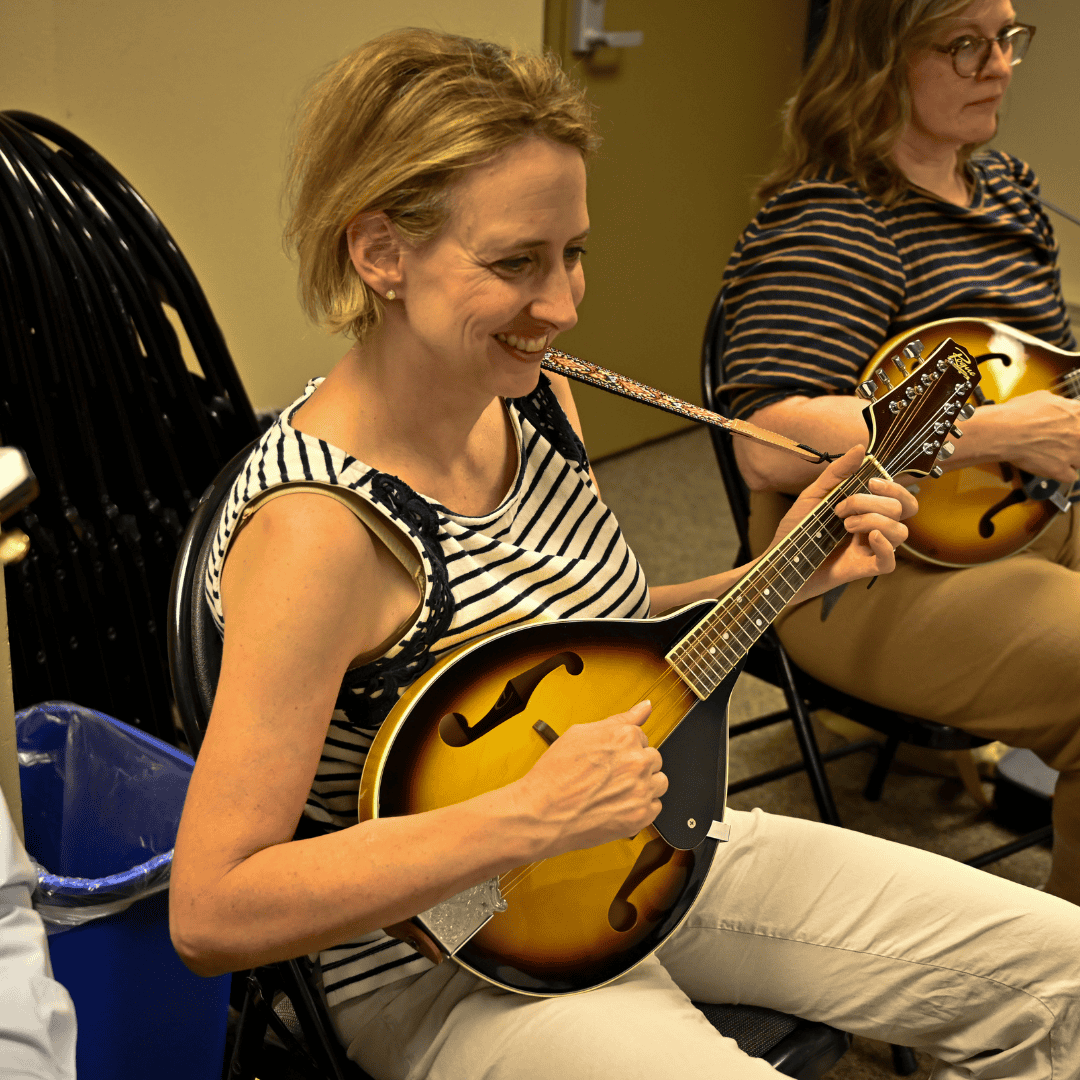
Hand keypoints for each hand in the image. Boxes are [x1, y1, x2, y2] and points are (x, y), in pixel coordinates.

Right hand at [512, 701, 665, 857]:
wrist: (543, 813)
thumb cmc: (555, 775)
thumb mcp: (581, 734)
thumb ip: (620, 719)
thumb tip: (644, 707)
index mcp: (624, 736)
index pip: (642, 737)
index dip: (624, 748)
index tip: (613, 758)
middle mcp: (637, 761)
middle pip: (653, 759)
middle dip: (637, 765)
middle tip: (612, 775)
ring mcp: (641, 789)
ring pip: (659, 782)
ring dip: (644, 785)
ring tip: (617, 791)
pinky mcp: (641, 815)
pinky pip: (656, 807)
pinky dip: (641, 807)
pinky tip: (620, 805)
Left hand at [770, 445, 916, 600]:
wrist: (779, 560)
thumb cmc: (797, 530)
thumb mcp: (813, 495)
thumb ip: (837, 473)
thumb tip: (860, 448)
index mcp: (867, 510)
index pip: (900, 497)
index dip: (894, 488)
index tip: (869, 482)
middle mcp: (873, 528)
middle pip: (900, 510)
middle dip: (871, 503)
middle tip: (840, 509)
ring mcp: (870, 549)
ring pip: (900, 532)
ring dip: (873, 521)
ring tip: (845, 526)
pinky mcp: (864, 568)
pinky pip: (890, 562)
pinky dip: (885, 547)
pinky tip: (870, 537)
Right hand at [980, 391, 1079, 484]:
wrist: (1004, 431)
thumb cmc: (1018, 414)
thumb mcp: (1042, 397)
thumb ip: (1058, 404)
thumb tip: (1057, 406)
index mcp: (1078, 413)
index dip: (1076, 427)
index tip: (1070, 430)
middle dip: (1074, 443)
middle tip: (1061, 442)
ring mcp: (1072, 453)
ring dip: (1071, 459)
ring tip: (1055, 455)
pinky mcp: (1060, 470)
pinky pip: (1070, 477)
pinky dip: (1061, 473)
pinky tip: (1052, 467)